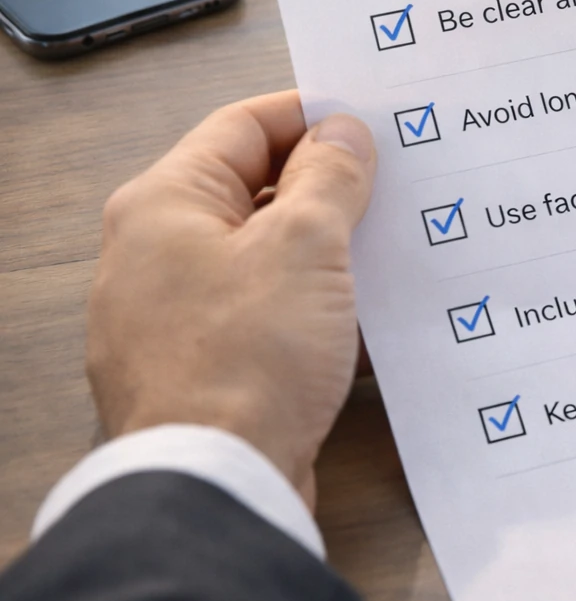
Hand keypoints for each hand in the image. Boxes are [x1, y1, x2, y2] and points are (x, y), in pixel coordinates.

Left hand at [87, 91, 376, 505]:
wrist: (217, 484)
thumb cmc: (245, 362)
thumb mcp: (304, 246)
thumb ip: (329, 178)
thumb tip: (342, 133)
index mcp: (164, 205)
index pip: (244, 125)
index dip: (312, 116)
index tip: (372, 122)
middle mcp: (155, 254)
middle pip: (252, 191)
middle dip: (327, 187)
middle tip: (395, 184)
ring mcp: (175, 316)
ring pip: (264, 257)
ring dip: (327, 251)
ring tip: (392, 248)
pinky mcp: (205, 369)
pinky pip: (267, 315)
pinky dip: (314, 306)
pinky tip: (366, 316)